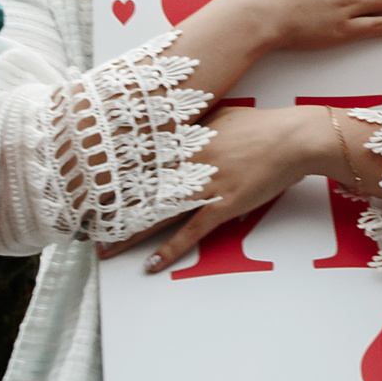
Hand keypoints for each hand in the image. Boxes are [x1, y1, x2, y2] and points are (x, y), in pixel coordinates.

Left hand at [96, 105, 325, 271]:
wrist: (294, 138)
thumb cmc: (261, 125)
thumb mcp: (222, 116)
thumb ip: (196, 127)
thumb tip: (179, 132)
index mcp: (185, 142)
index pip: (139, 163)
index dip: (113, 180)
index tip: (90, 191)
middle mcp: (187, 164)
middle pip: (140, 191)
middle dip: (112, 211)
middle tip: (86, 228)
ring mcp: (204, 186)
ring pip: (158, 214)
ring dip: (130, 235)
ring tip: (107, 250)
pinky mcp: (223, 205)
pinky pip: (192, 231)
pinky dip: (171, 249)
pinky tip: (152, 264)